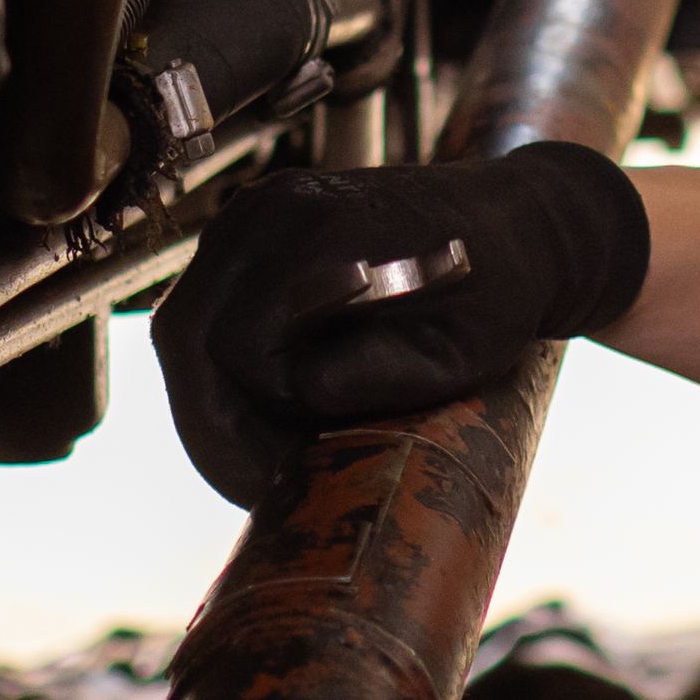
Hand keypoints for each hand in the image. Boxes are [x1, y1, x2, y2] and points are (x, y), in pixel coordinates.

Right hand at [154, 148, 656, 511]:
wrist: (518, 224)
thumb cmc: (499, 289)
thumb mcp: (460, 350)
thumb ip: (382, 370)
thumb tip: (298, 392)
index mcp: (323, 231)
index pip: (235, 345)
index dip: (252, 422)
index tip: (282, 471)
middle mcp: (272, 209)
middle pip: (184, 334)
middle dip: (208, 427)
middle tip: (251, 490)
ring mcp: (253, 214)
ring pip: (182, 327)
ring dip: (209, 404)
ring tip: (259, 464)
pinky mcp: (251, 234)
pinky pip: (204, 312)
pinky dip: (220, 375)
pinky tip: (265, 420)